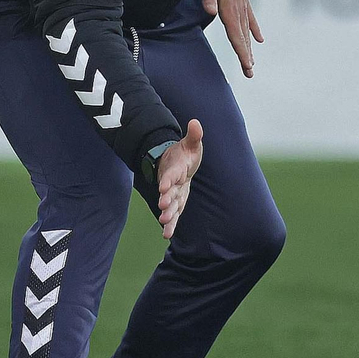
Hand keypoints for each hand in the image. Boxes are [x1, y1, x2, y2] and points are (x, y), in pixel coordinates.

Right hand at [156, 119, 202, 239]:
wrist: (175, 164)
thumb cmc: (184, 154)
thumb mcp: (191, 144)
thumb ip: (193, 135)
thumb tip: (196, 122)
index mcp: (174, 168)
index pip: (171, 173)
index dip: (167, 179)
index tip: (164, 186)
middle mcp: (171, 183)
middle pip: (168, 192)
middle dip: (166, 199)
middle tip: (163, 205)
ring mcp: (172, 193)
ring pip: (169, 205)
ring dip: (167, 213)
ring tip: (164, 222)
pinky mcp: (176, 202)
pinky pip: (173, 214)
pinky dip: (170, 224)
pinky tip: (167, 235)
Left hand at [202, 0, 262, 77]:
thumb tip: (210, 11)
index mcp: (229, 9)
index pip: (236, 36)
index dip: (242, 52)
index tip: (248, 67)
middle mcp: (238, 10)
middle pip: (242, 38)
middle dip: (246, 56)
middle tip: (250, 73)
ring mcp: (243, 5)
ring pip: (246, 31)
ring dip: (249, 47)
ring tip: (252, 62)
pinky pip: (250, 18)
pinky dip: (254, 30)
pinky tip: (260, 40)